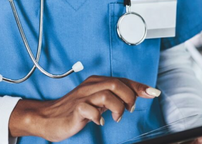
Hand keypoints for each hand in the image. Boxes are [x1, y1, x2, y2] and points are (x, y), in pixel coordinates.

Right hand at [9, 75, 160, 141]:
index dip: (139, 86)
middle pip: (116, 84)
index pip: (122, 80)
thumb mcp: (96, 102)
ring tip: (117, 117)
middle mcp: (90, 86)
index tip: (154, 92)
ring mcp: (82, 97)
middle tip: (130, 109)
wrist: (48, 117)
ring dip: (118, 107)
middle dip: (130, 96)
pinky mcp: (76, 109)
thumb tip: (135, 97)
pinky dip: (99, 117)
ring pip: (107, 94)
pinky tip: (100, 122)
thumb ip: (112, 98)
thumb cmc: (73, 110)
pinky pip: (91, 110)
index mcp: (96, 82)